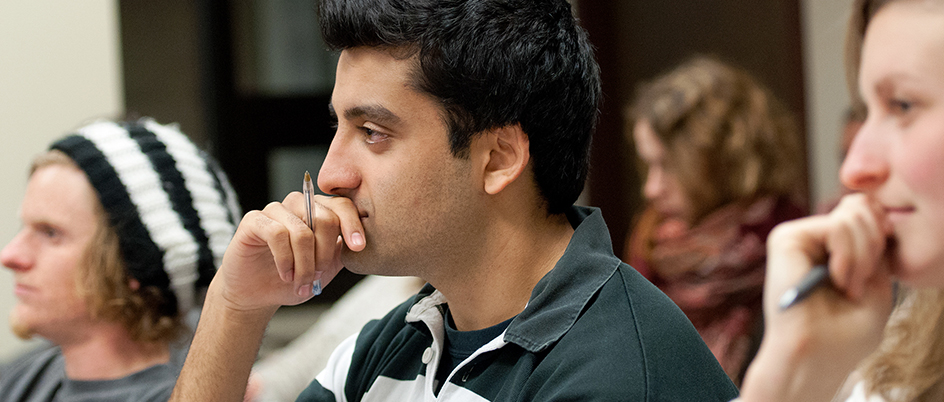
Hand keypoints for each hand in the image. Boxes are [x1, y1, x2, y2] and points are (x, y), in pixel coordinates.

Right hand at [212, 192, 365, 313]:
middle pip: (325, 218)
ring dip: (305, 264)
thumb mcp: (325, 268)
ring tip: (301, 282)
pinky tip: (285, 275)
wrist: (257, 294)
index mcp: (319, 211)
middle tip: (318, 276)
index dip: (353, 225)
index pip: (342, 205)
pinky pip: (277, 234)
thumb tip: (359, 242)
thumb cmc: (292, 279)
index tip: (358, 248)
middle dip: (325, 254)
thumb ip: (342, 252)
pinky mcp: (254, 220)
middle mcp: (298, 205)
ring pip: (302, 231)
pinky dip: (285, 260)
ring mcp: (275, 210)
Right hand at [740, 194, 894, 401]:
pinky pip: (836, 227)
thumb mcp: (876, 280)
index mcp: (832, 247)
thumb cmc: (845, 332)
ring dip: (862, 258)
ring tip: (848, 287)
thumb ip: (873, 242)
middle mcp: (812, 238)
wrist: (817, 356)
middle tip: (860, 283)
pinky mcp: (785, 239)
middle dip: (875, 245)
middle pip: (861, 206)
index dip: (882, 228)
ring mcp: (797, 236)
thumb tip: (862, 203)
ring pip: (852, 216)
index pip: (865, 209)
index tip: (882, 261)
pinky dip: (848, 257)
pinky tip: (837, 280)